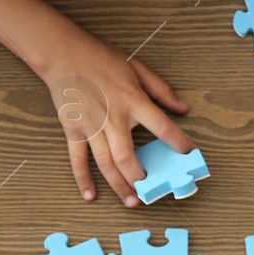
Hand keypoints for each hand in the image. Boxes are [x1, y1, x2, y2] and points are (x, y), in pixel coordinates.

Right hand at [38, 31, 191, 206]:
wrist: (64, 53)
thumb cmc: (101, 58)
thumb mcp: (137, 67)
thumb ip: (161, 90)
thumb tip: (183, 109)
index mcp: (133, 101)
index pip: (162, 126)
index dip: (178, 141)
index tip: (189, 154)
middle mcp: (113, 118)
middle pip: (128, 157)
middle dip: (141, 178)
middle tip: (153, 193)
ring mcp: (91, 127)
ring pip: (106, 163)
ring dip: (119, 185)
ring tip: (131, 202)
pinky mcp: (73, 130)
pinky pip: (78, 159)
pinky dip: (83, 178)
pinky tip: (90, 195)